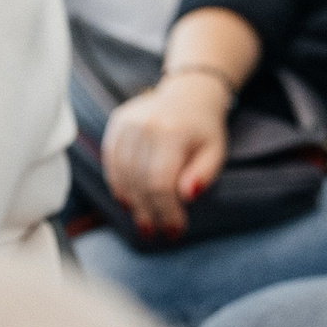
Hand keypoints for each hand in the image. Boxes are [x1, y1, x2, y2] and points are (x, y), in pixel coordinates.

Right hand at [100, 72, 230, 238]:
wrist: (187, 94)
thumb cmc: (204, 129)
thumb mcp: (215, 152)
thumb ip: (203, 174)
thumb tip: (187, 196)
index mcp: (172, 132)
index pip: (161, 182)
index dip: (166, 211)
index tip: (174, 230)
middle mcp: (145, 125)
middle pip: (139, 181)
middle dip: (149, 212)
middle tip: (156, 232)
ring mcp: (127, 123)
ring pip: (122, 174)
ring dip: (132, 203)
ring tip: (144, 223)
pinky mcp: (116, 124)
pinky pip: (111, 162)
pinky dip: (119, 185)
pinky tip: (128, 203)